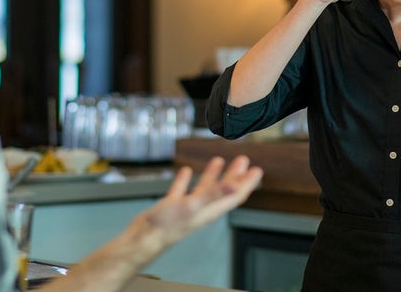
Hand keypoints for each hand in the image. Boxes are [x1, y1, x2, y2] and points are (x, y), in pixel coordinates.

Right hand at [137, 155, 262, 247]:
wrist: (143, 239)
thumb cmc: (167, 226)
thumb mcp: (193, 205)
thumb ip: (214, 194)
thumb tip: (234, 184)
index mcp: (211, 209)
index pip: (235, 195)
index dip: (247, 183)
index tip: (257, 170)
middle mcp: (202, 209)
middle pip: (224, 190)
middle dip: (235, 175)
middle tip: (242, 161)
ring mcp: (188, 207)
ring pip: (205, 189)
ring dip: (213, 175)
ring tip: (218, 161)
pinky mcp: (172, 206)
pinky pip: (182, 190)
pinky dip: (186, 180)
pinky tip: (186, 172)